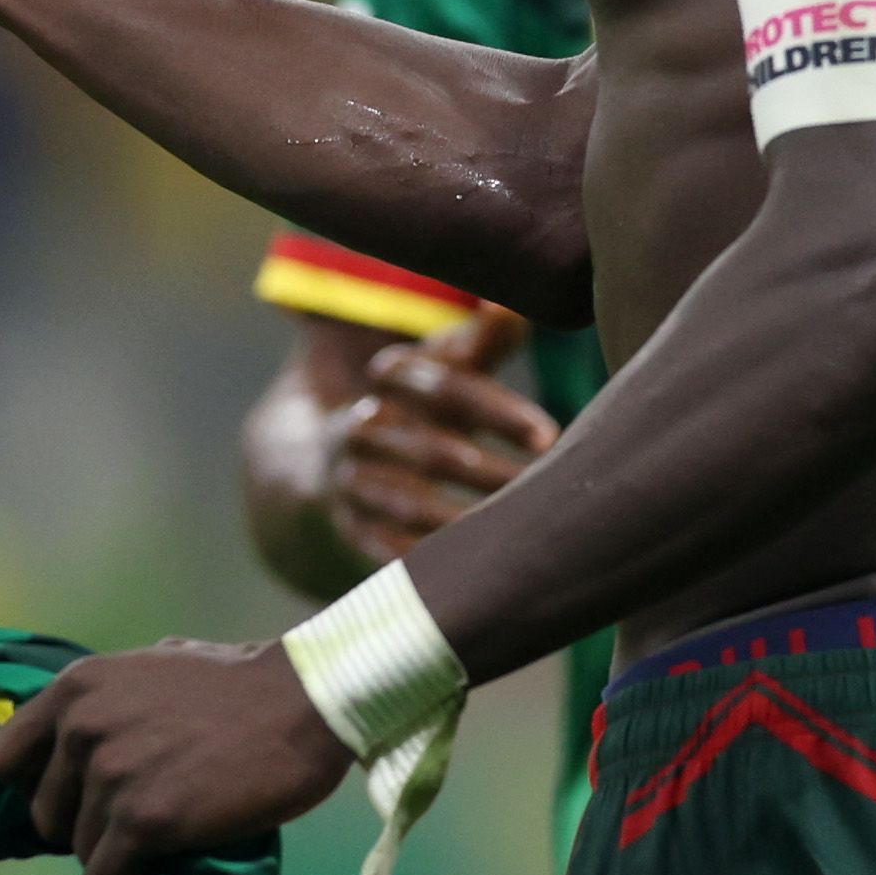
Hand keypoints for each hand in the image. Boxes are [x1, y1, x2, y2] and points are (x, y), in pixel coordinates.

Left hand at [0, 639, 352, 874]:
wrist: (301, 704)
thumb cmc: (237, 683)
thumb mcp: (153, 666)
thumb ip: (110, 698)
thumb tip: (84, 728)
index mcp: (76, 689)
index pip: (4, 757)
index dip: (36, 785)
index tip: (71, 797)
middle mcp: (80, 730)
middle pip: (44, 813)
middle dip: (81, 825)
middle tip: (126, 826)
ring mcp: (110, 778)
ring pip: (78, 851)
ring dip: (112, 855)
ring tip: (155, 845)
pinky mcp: (144, 823)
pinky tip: (157, 869)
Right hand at [320, 308, 556, 560]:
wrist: (326, 454)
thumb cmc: (418, 405)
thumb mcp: (443, 364)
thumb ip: (482, 339)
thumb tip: (506, 302)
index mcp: (390, 376)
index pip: (440, 386)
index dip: (495, 411)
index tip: (549, 436)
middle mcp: (363, 425)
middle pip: (428, 450)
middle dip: (490, 473)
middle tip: (549, 494)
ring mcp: (349, 480)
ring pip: (405, 504)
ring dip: (463, 523)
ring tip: (516, 537)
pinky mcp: (348, 527)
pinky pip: (383, 551)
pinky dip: (425, 563)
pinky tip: (471, 572)